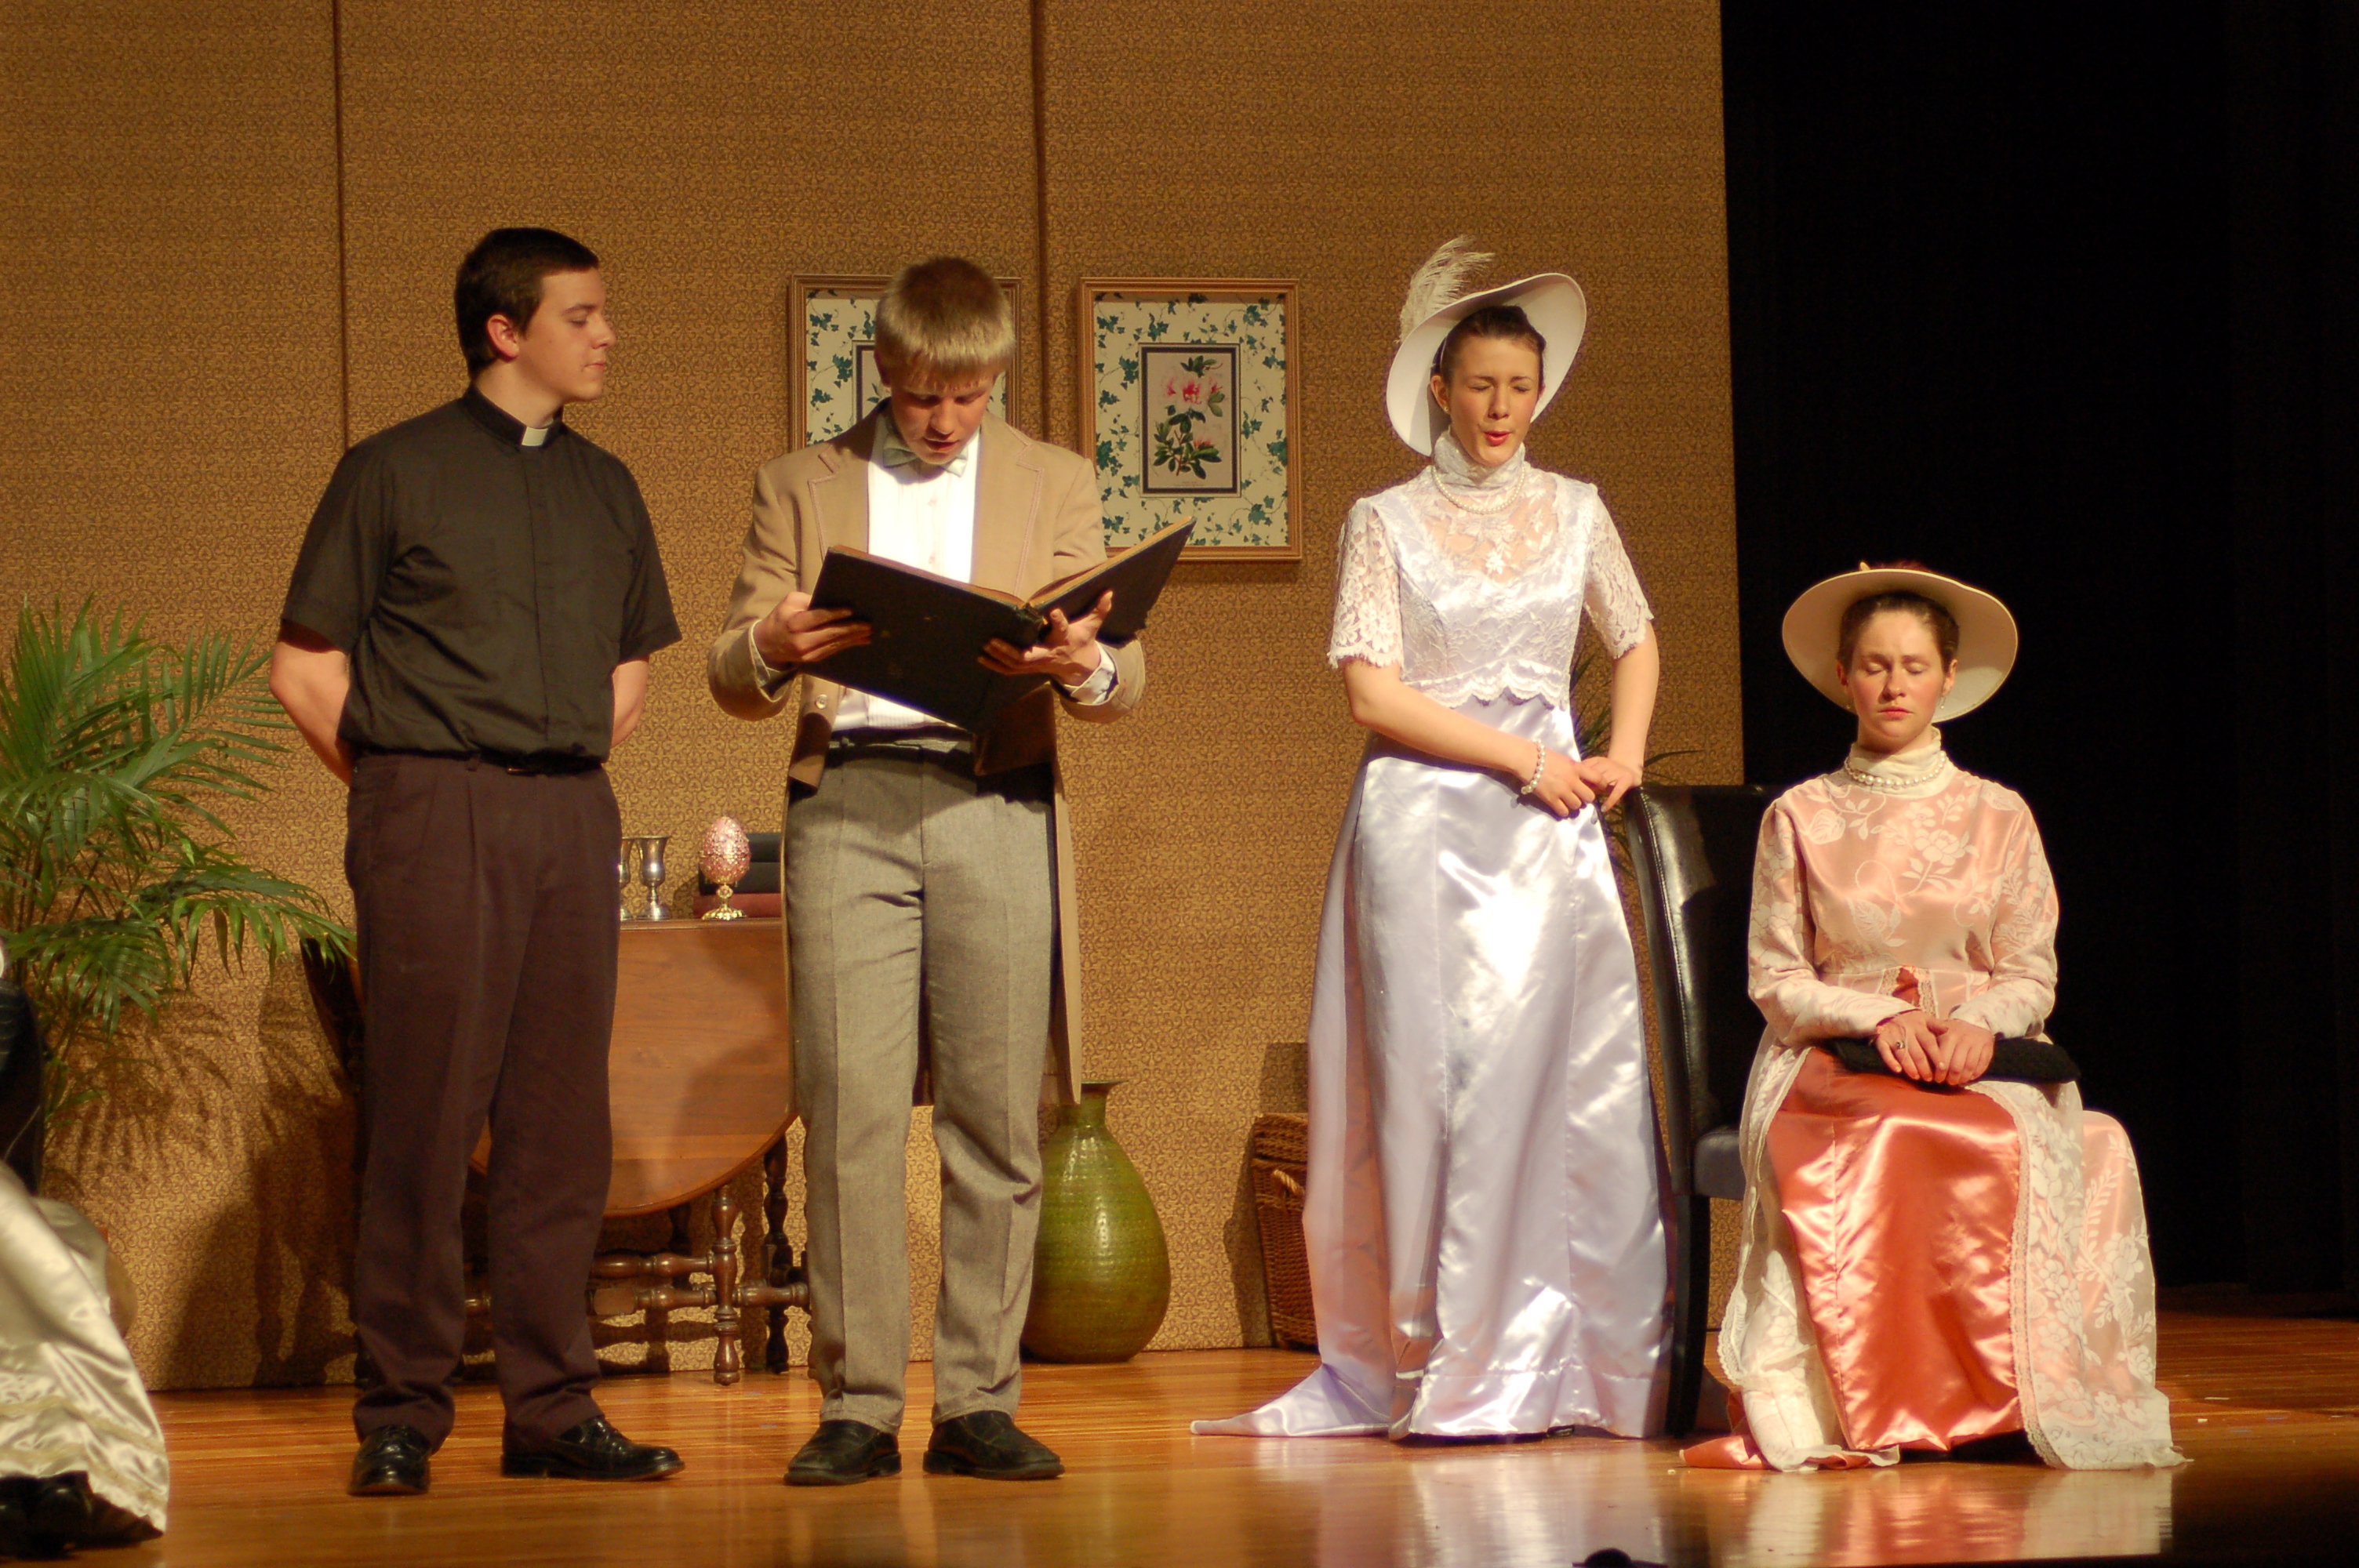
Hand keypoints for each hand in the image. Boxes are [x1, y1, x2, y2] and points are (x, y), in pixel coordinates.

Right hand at [754, 592, 868, 667]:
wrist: (767, 645)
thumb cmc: (781, 617)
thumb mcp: (790, 603)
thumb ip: (809, 601)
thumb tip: (832, 600)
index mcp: (795, 622)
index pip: (819, 617)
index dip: (836, 614)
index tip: (851, 610)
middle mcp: (802, 640)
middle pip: (831, 633)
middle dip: (851, 628)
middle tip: (868, 624)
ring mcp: (808, 653)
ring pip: (835, 643)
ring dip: (854, 638)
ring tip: (869, 632)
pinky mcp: (813, 659)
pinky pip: (833, 650)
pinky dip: (847, 644)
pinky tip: (860, 640)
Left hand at [982, 590, 1111, 686]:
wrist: (1080, 666)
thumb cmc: (1082, 639)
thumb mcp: (1092, 625)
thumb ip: (1099, 609)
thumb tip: (1109, 591)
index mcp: (1064, 639)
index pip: (1062, 629)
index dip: (1058, 621)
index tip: (1052, 611)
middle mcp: (1049, 653)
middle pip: (1029, 655)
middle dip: (1011, 650)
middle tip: (993, 640)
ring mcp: (1038, 663)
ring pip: (1016, 664)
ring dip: (999, 657)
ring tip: (985, 647)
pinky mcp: (1030, 668)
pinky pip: (1011, 670)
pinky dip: (996, 666)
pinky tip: (982, 657)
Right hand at [1526, 748, 1598, 818]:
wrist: (1527, 760)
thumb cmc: (1544, 756)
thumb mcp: (1564, 760)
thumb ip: (1575, 769)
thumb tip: (1582, 777)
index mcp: (1576, 768)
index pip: (1598, 778)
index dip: (1602, 784)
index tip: (1600, 787)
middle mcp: (1571, 781)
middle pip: (1589, 797)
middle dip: (1586, 798)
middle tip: (1581, 796)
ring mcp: (1561, 791)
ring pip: (1577, 806)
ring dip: (1574, 804)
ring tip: (1568, 801)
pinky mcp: (1551, 799)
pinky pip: (1563, 811)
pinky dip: (1563, 810)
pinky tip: (1560, 806)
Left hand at [1576, 756, 1641, 811]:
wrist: (1630, 769)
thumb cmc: (1609, 775)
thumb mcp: (1598, 772)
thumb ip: (1586, 778)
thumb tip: (1573, 789)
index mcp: (1598, 760)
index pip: (1585, 767)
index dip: (1577, 776)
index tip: (1569, 784)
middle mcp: (1608, 764)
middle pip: (1593, 774)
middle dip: (1586, 784)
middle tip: (1578, 795)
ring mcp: (1617, 771)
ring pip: (1604, 781)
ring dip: (1595, 790)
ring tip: (1588, 799)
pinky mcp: (1626, 780)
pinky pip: (1617, 792)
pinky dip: (1610, 801)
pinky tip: (1604, 809)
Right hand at [1872, 1009, 1943, 1081]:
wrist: (1888, 1012)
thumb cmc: (1911, 1020)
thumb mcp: (1925, 1018)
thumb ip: (1936, 1025)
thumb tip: (1947, 1029)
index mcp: (1919, 1026)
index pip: (1929, 1043)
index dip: (1936, 1056)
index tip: (1942, 1068)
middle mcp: (1906, 1031)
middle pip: (1916, 1052)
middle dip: (1924, 1067)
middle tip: (1929, 1078)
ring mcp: (1893, 1036)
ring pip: (1902, 1054)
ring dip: (1910, 1067)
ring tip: (1916, 1077)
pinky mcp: (1881, 1040)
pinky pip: (1885, 1052)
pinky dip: (1891, 1062)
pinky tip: (1898, 1070)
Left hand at [1926, 1018, 1996, 1085]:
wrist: (1975, 1020)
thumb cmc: (1953, 1031)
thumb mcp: (1940, 1032)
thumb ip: (1933, 1046)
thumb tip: (1924, 1066)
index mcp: (1949, 1036)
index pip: (1943, 1060)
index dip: (1940, 1073)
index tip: (1937, 1079)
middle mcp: (1963, 1039)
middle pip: (1957, 1067)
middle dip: (1952, 1078)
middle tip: (1949, 1082)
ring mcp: (1977, 1043)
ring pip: (1970, 1068)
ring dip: (1963, 1078)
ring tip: (1958, 1081)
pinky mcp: (1988, 1048)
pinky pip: (1982, 1066)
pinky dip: (1975, 1074)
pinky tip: (1969, 1077)